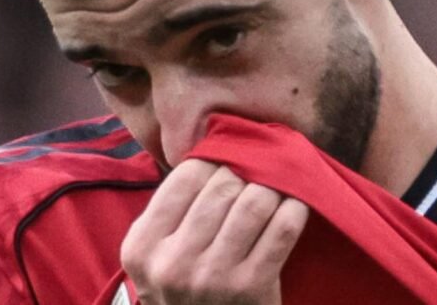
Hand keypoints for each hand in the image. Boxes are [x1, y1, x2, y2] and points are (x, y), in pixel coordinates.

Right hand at [120, 160, 308, 303]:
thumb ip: (171, 210)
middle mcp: (173, 262)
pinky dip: (293, 209)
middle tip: (255, 172)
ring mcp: (213, 277)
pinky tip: (293, 204)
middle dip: (244, 173)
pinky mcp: (252, 287)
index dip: (213, 161)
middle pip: (222, 187)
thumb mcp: (155, 255)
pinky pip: (282, 229)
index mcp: (142, 246)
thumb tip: (213, 148)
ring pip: (254, 202)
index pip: (186, 177)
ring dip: (271, 187)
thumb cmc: (183, 289)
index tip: (227, 162)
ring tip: (274, 185)